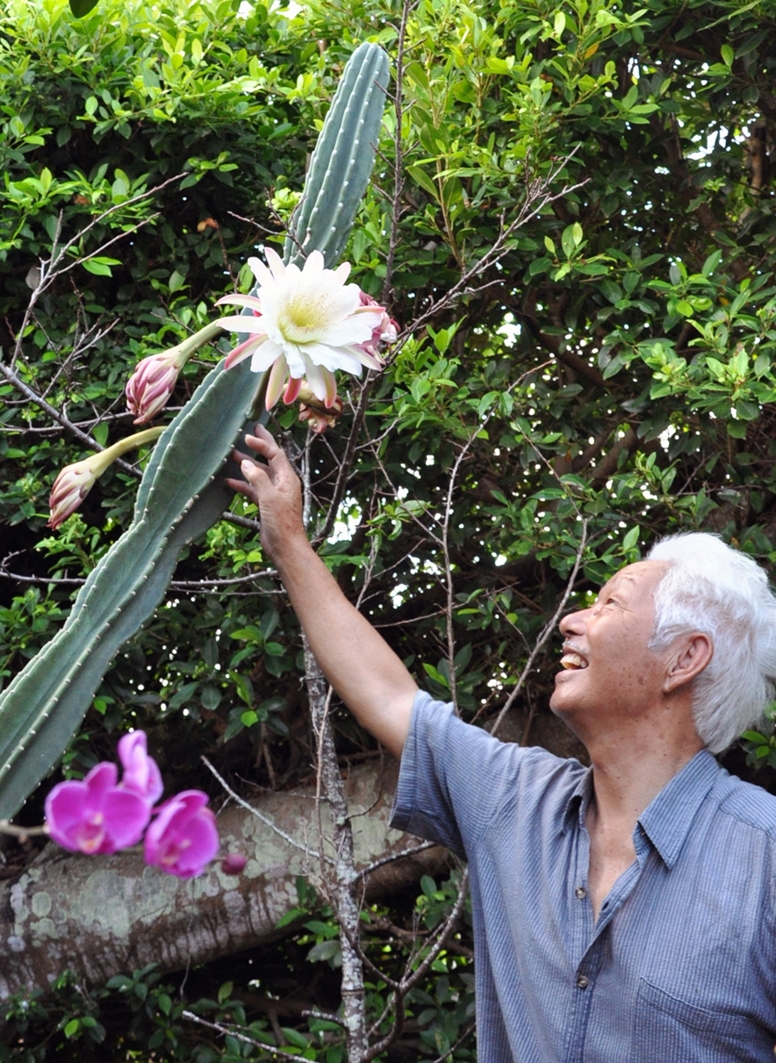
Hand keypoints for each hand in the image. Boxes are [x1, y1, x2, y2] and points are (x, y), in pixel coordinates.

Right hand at [227, 425, 305, 562]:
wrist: (285, 547)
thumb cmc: (281, 523)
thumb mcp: (269, 497)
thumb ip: (257, 478)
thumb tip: (245, 463)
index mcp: (288, 478)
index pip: (275, 454)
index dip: (262, 443)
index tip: (247, 436)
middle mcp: (282, 483)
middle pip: (270, 459)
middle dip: (260, 445)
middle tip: (250, 431)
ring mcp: (274, 494)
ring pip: (259, 474)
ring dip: (246, 466)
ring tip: (231, 455)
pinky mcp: (266, 504)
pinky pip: (253, 489)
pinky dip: (243, 484)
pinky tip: (229, 481)